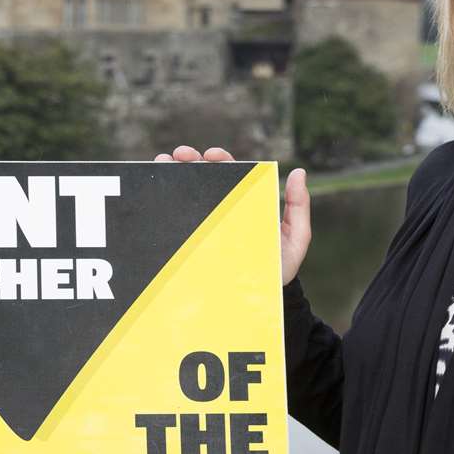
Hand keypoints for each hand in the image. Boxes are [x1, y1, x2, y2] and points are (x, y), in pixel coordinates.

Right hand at [155, 146, 309, 284]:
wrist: (261, 299)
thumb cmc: (279, 267)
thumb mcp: (296, 236)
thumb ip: (299, 206)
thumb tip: (299, 172)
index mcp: (244, 202)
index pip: (230, 174)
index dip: (220, 159)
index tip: (212, 154)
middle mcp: (222, 210)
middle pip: (203, 177)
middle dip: (190, 160)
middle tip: (181, 155)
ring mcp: (205, 226)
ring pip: (185, 193)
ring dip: (172, 172)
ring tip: (163, 162)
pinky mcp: (191, 244)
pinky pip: (175, 219)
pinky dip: (163, 201)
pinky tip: (155, 190)